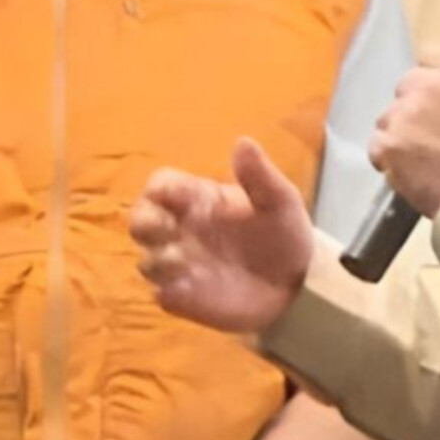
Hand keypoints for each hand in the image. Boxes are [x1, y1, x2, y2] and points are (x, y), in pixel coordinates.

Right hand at [133, 139, 315, 333]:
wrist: (299, 284)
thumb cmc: (284, 234)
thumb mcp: (279, 201)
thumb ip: (259, 175)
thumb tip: (243, 142)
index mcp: (199, 199)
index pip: (161, 185)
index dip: (160, 188)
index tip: (177, 196)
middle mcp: (183, 230)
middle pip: (140, 219)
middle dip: (143, 222)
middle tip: (166, 229)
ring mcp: (182, 265)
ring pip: (146, 260)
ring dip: (157, 260)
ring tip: (184, 261)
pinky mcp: (186, 297)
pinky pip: (162, 294)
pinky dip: (168, 290)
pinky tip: (189, 288)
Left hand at [371, 53, 439, 216]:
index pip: (433, 59)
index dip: (433, 85)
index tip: (437, 102)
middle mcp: (429, 85)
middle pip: (407, 88)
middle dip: (415, 109)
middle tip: (431, 136)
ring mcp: (404, 114)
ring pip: (389, 118)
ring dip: (400, 134)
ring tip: (421, 160)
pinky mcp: (388, 143)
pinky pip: (377, 146)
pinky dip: (388, 159)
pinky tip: (407, 171)